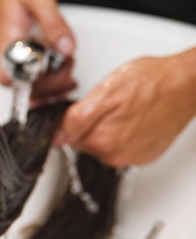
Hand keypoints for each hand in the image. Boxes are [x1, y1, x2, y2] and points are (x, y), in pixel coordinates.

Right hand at [0, 0, 76, 98]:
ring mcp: (11, 43)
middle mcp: (5, 45)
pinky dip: (46, 69)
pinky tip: (60, 63)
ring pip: (26, 74)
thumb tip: (66, 49)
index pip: (10, 79)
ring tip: (68, 69)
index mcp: (6, 39)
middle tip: (69, 75)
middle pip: (20, 83)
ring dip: (48, 79)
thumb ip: (54, 25)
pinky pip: (30, 62)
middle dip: (47, 85)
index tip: (54, 76)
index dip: (31, 85)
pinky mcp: (19, 38)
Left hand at [54, 48, 195, 166]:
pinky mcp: (145, 156)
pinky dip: (123, 134)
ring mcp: (132, 157)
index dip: (72, 119)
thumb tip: (57, 136)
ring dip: (106, 128)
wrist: (188, 84)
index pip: (67, 137)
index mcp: (103, 141)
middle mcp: (116, 156)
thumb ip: (77, 118)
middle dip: (89, 124)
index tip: (85, 108)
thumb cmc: (153, 81)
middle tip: (107, 103)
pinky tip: (134, 118)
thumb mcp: (106, 91)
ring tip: (123, 109)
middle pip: (84, 142)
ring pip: (102, 144)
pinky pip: (122, 147)